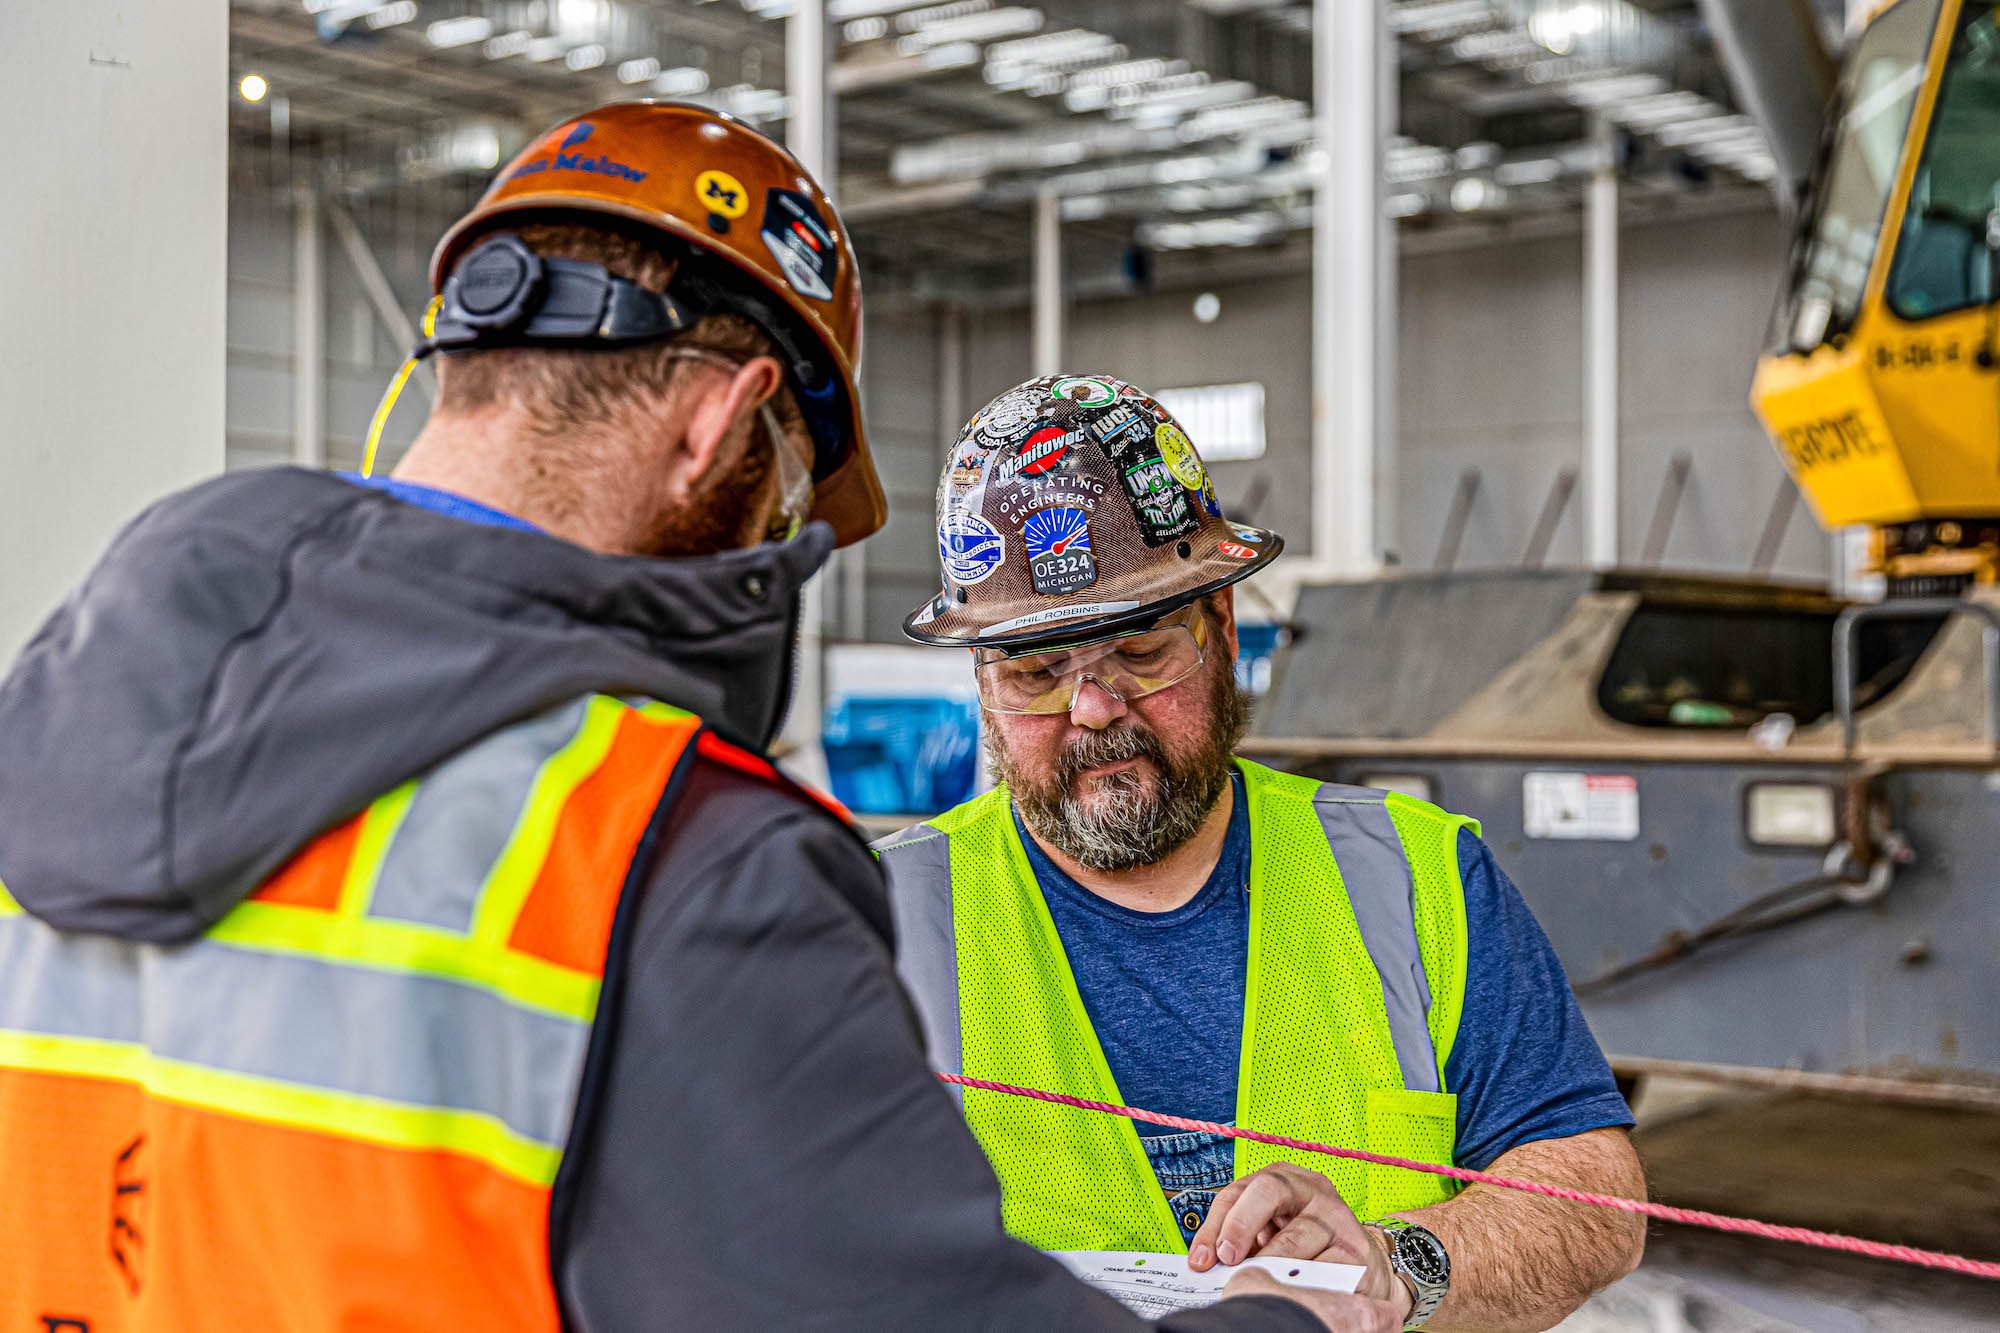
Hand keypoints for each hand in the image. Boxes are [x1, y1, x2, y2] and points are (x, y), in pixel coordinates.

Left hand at [1187, 1163, 1411, 1319]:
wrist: (1362, 1268)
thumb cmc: (1306, 1248)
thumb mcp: (1269, 1234)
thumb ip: (1239, 1241)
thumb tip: (1204, 1261)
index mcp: (1282, 1179)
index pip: (1239, 1190)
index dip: (1217, 1224)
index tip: (1203, 1258)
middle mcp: (1311, 1189)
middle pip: (1269, 1190)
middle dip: (1241, 1224)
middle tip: (1229, 1261)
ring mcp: (1337, 1216)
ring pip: (1296, 1235)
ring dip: (1271, 1264)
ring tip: (1258, 1282)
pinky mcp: (1357, 1249)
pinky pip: (1324, 1268)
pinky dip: (1303, 1283)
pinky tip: (1292, 1291)